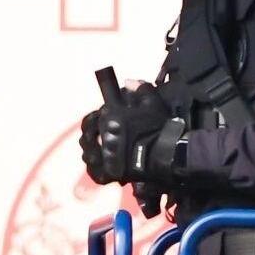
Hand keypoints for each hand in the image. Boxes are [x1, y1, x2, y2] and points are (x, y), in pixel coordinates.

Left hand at [79, 72, 158, 187]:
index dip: (94, 120)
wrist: (167, 153)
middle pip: (87, 136)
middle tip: (100, 138)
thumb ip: (140, 89)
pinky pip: (95, 172)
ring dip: (92, 152)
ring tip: (100, 152)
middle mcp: (102, 137)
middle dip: (91, 136)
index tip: (101, 122)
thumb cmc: (157, 128)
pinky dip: (95, 170)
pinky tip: (101, 167)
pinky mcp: (110, 172)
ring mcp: (104, 156)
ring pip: (88, 154)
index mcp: (109, 119)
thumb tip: (128, 81)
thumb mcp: (152, 103)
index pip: (91, 118)